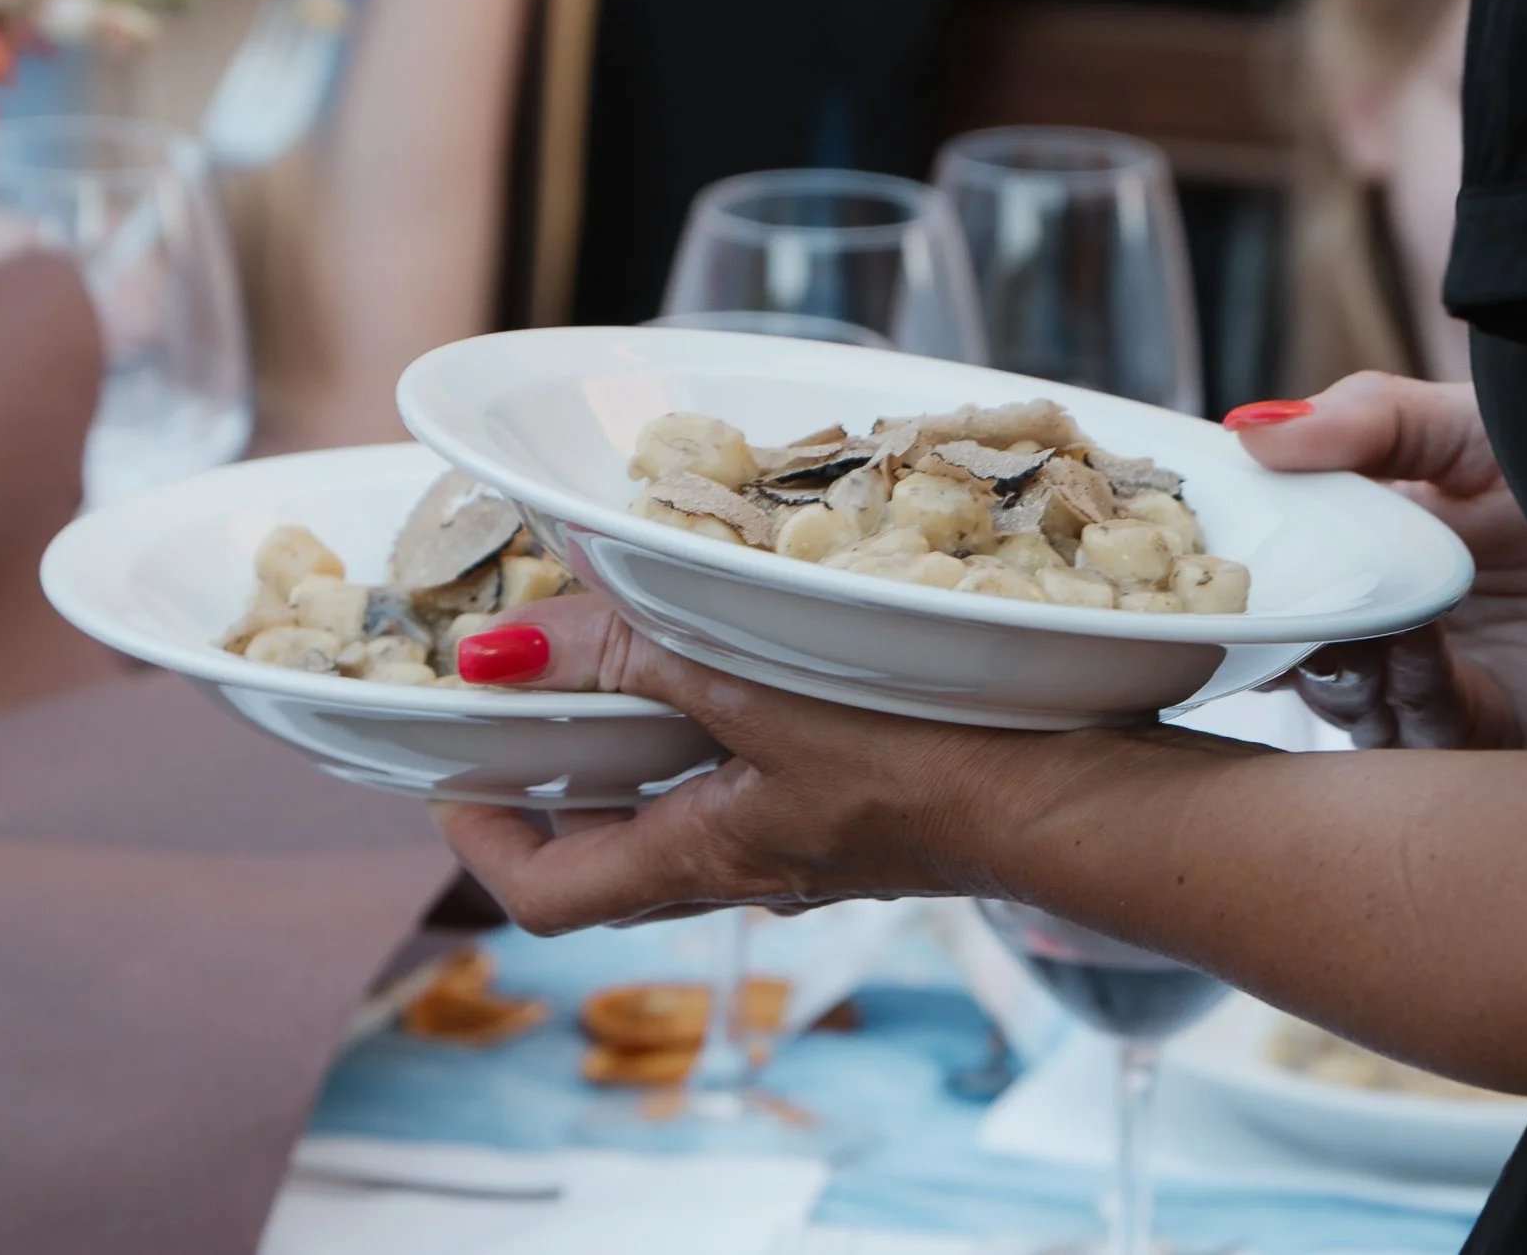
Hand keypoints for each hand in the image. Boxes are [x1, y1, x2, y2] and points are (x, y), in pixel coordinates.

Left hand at [431, 598, 1235, 933]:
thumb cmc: (931, 761)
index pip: (545, 896)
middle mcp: (742, 865)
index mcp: (704, 860)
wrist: (1075, 798)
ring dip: (633, 725)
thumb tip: (516, 644)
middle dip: (551, 764)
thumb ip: (643, 656)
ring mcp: (800, 838)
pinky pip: (749, 761)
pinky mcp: (854, 799)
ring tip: (616, 631)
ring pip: (679, 794)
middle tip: (526, 673)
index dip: (477, 837)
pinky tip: (733, 629)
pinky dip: (712, 703)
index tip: (451, 762)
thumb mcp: (767, 695)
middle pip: (604, 841)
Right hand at [1232, 373, 1526, 748]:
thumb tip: (1246, 427)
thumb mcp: (1472, 423)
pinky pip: (1408, 730)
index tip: (1199, 547)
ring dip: (1331, 660)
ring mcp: (1434, 680)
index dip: (1235, 564)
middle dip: (1266, 628)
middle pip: (1290, 643)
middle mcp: (1397, 617)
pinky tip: (1412, 645)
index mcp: (1379, 543)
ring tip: (1351, 614)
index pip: (1281, 565)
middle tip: (1257, 597)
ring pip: (1336, 697)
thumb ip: (1363, 418)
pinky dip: (1397, 688)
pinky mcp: (1482, 737)